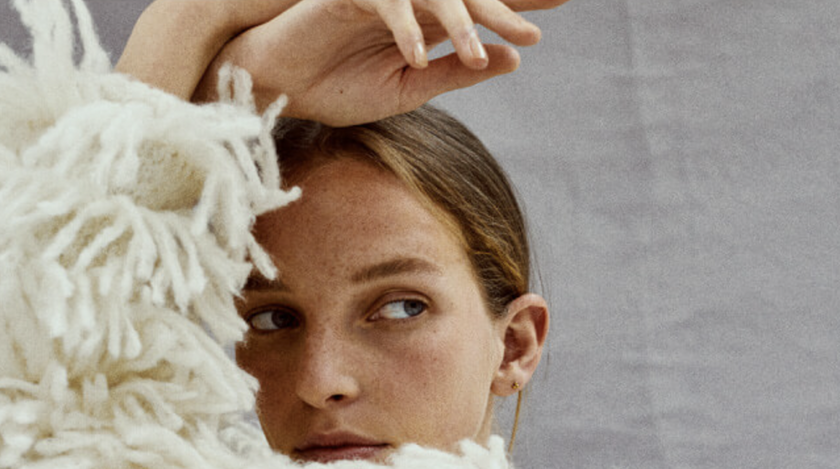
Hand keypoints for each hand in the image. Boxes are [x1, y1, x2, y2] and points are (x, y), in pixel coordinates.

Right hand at [196, 0, 568, 125]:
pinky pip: (386, 7)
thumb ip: (459, 71)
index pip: (481, 5)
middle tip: (553, 2)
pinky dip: (403, 30)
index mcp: (428, 21)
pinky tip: (418, 56)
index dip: (519, 5)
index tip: (562, 3)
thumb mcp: (409, 88)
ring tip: (485, 49)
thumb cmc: (335, 85)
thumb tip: (514, 58)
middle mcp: (411, 0)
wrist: (276, 86)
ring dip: (463, 20)